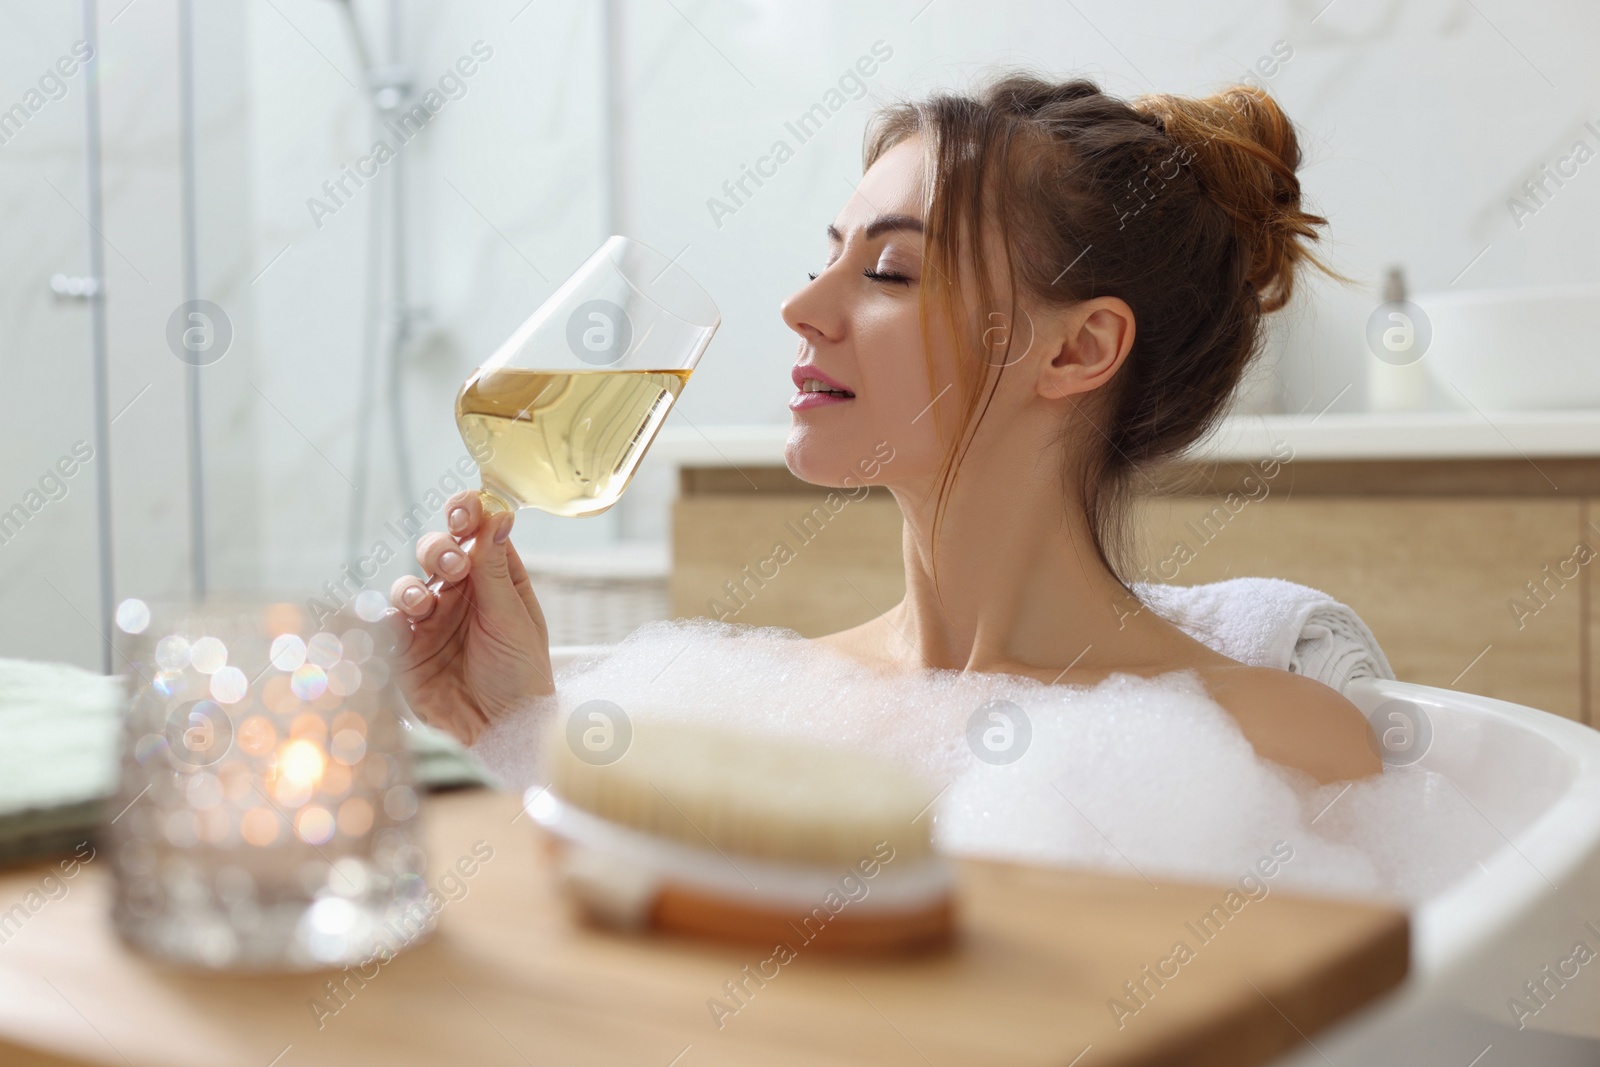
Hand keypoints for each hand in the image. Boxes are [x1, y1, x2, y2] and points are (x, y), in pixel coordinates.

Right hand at [386, 491, 553, 744]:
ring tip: (423, 602)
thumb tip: (498, 512)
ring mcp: (430, 621)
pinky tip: (393, 622)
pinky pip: (386, 626)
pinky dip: (384, 619)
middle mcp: (460, 594)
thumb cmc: (521, 676)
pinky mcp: (406, 651)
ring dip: (412, 587)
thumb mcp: (513, 619)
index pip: (476, 533)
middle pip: (437, 552)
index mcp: (494, 579)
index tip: (464, 507)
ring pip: (408, 585)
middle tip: (452, 565)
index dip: (466, 514)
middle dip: (438, 551)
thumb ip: (496, 568)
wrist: (503, 732)